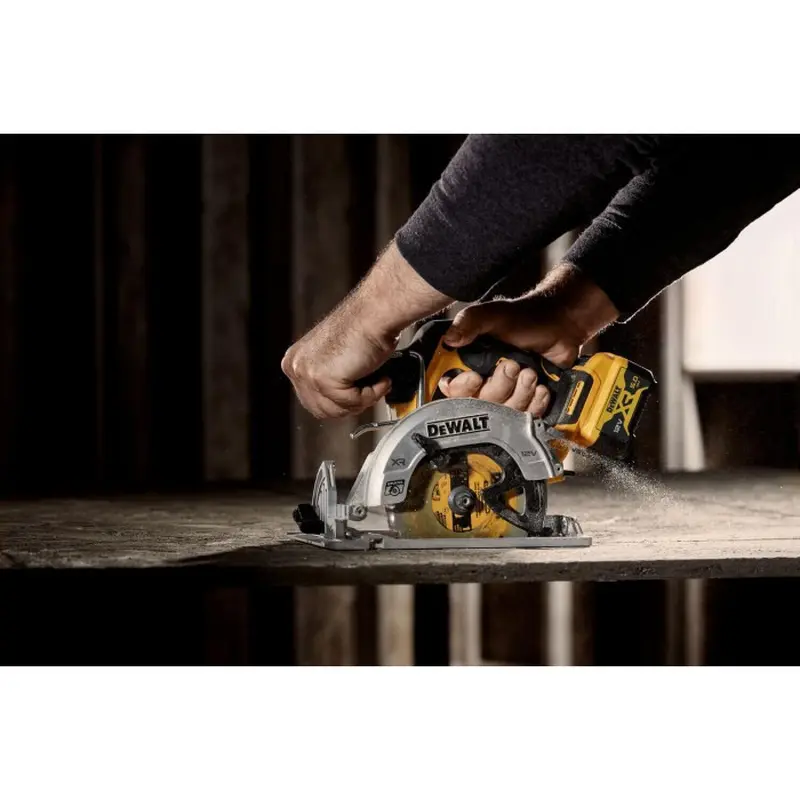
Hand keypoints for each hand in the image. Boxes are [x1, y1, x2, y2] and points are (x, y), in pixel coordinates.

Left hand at [282, 242, 452, 418]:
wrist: (375, 313)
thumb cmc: (364, 328)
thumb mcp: (336, 358)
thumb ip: (329, 377)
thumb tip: (338, 399)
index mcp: (295, 361)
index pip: (312, 400)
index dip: (339, 401)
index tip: (356, 393)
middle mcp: (296, 366)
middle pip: (321, 410)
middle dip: (349, 404)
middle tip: (368, 390)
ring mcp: (307, 373)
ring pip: (335, 410)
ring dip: (362, 400)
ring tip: (375, 382)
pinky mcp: (323, 379)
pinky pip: (351, 403)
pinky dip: (371, 395)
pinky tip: (379, 379)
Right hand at [438, 264, 619, 415]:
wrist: (561, 326)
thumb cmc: (526, 318)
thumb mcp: (492, 316)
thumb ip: (468, 322)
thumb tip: (448, 339)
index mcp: (469, 364)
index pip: (453, 390)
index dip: (462, 388)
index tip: (476, 378)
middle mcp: (484, 382)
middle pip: (480, 406)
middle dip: (499, 387)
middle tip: (513, 367)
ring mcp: (507, 395)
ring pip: (505, 415)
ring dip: (520, 394)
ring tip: (530, 373)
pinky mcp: (527, 403)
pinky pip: (526, 417)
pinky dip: (535, 404)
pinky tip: (540, 388)